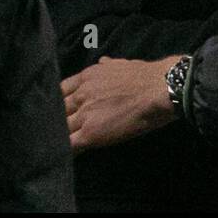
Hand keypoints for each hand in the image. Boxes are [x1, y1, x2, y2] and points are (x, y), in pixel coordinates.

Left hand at [62, 54, 181, 152]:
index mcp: (86, 77)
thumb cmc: (146, 76)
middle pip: (57, 111)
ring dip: (60, 136)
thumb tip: (103, 61)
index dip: (59, 102)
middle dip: (57, 119)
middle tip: (58, 129)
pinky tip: (65, 157)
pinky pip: (70, 145)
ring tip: (59, 144)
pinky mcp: (90, 133)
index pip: (60, 91)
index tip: (62, 109)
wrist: (159, 89)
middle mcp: (81, 94)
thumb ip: (107, 66)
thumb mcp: (121, 64)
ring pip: (60, 129)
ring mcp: (84, 114)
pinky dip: (66, 151)